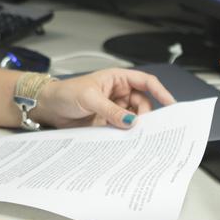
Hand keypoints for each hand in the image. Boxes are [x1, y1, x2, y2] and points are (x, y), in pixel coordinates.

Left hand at [33, 68, 175, 129]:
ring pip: (134, 118)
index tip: (171, 104)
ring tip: (136, 136)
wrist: (48, 108)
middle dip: (146, 115)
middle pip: (143, 104)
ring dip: (135, 127)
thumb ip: (111, 110)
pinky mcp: (108, 123)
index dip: (160, 92)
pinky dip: (126, 135)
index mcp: (117, 79)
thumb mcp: (89, 98)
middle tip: (147, 128)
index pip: (146, 82)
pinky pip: (122, 129)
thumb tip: (130, 121)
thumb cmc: (65, 93)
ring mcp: (114, 109)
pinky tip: (127, 141)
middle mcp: (119, 93)